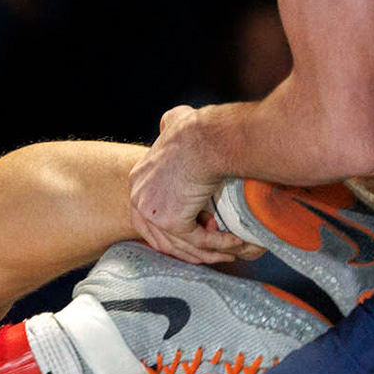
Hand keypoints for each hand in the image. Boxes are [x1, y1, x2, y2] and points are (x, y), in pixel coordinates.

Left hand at [128, 105, 249, 264]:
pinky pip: (198, 241)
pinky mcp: (170, 221)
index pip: (148, 219)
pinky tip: (236, 242)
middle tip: (214, 251)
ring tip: (230, 251)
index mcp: (137, 181)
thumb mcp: (175, 122)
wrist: (208, 138)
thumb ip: (168, 124)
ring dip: (208, 252)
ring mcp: (151, 211)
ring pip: (182, 244)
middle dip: (189, 249)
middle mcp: (138, 198)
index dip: (172, 232)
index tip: (198, 234)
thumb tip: (168, 121)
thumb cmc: (198, 130)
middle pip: (161, 238)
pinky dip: (219, 244)